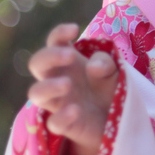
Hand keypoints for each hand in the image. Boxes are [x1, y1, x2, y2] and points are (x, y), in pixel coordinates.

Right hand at [27, 24, 118, 154]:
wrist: (118, 121)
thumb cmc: (110, 88)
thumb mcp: (114, 71)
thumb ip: (106, 63)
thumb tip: (93, 66)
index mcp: (69, 62)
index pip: (55, 42)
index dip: (58, 34)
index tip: (73, 29)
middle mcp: (58, 78)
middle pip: (37, 63)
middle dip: (49, 56)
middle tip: (70, 56)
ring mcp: (58, 102)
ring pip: (36, 93)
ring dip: (48, 86)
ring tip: (68, 84)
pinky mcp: (64, 124)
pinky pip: (53, 122)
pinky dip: (61, 116)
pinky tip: (76, 110)